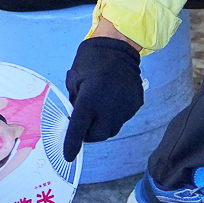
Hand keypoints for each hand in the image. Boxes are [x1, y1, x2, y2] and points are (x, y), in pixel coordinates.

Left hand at [62, 37, 143, 161]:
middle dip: (88, 133)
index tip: (68, 156)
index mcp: (90, 98)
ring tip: (99, 106)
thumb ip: (75, 101)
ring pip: (111, 129)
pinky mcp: (136, 105)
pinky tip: (111, 99)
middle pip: (97, 135)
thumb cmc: (91, 60)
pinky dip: (114, 115)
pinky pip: (122, 118)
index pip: (79, 128)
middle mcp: (109, 107)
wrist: (118, 46)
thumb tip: (76, 119)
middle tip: (83, 122)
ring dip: (102, 125)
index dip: (72, 143)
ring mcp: (125, 107)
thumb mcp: (74, 78)